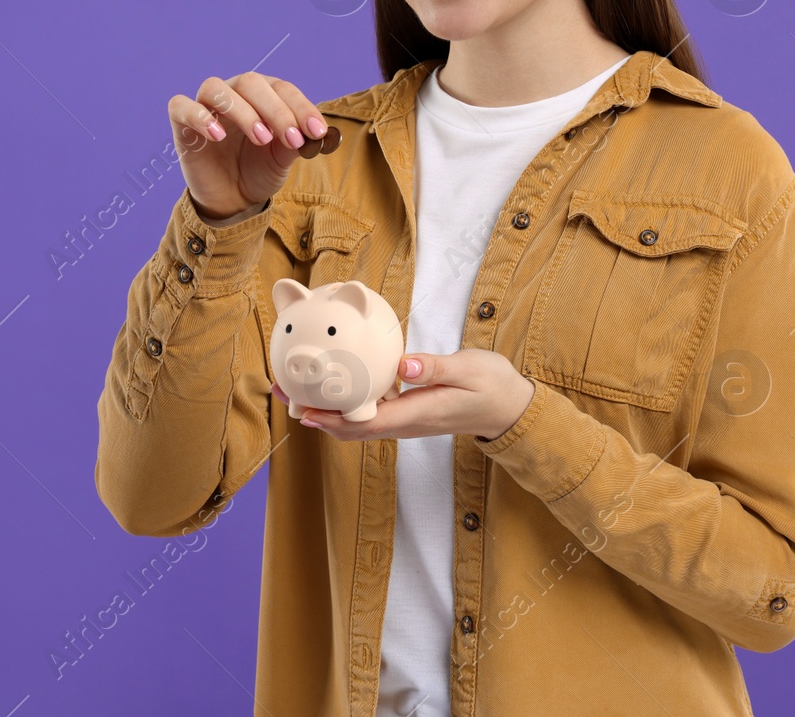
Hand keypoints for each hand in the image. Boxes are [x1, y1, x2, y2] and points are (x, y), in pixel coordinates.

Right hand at [169, 72, 329, 220]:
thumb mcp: (282, 158)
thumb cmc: (258, 171)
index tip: (317, 131)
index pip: (282, 88)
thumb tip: (319, 133)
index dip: (301, 107)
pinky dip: (199, 116)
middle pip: (250, 83)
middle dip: (276, 110)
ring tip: (262, 138)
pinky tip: (217, 135)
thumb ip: (296, 142)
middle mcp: (233, 93)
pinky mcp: (181, 124)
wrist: (231, 199)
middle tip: (293, 139)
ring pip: (216, 89)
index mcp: (261, 95)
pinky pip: (181, 106)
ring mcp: (205, 106)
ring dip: (242, 110)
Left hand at [271, 348, 535, 441]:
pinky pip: (368, 412)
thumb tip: (403, 367)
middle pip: (351, 427)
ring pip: (356, 422)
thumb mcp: (469, 369)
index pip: (366, 422)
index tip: (304, 410)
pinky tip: (334, 383)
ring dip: (325, 409)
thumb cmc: (492, 386)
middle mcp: (405, 422)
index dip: (333, 419)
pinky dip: (345, 402)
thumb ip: (435, 368)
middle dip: (316, 414)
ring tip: (296, 389)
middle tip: (284, 394)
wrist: (511, 407)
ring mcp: (405, 419)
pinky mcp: (407, 411)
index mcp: (417, 415)